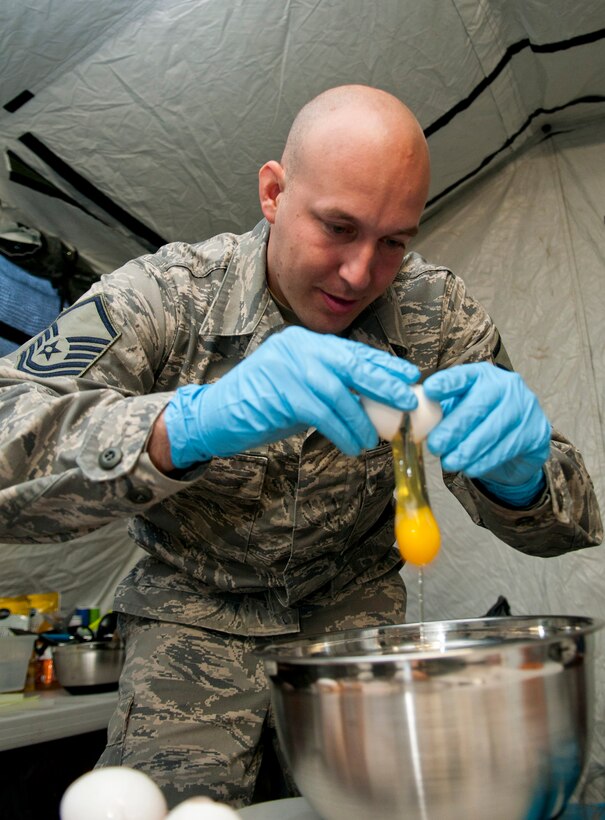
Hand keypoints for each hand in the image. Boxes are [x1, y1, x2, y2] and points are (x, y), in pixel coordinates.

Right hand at [164, 326, 419, 466]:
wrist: (214, 417)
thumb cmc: (261, 406)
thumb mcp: (299, 389)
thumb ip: (330, 387)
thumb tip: (373, 401)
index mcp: (305, 342)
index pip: (353, 351)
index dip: (385, 365)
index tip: (410, 377)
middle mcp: (297, 348)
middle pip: (352, 364)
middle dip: (384, 384)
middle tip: (408, 402)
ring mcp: (286, 367)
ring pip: (338, 393)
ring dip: (360, 420)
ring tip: (371, 440)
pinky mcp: (279, 391)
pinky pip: (322, 412)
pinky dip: (342, 431)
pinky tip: (351, 445)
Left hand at [422, 362, 550, 486]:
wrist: (518, 442)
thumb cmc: (479, 422)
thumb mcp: (459, 410)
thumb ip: (440, 411)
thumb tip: (415, 421)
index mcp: (482, 375)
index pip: (463, 375)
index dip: (447, 383)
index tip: (430, 390)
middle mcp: (507, 386)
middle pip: (478, 406)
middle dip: (454, 428)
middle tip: (435, 445)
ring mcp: (525, 407)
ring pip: (493, 430)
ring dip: (468, 449)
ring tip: (450, 462)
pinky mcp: (536, 432)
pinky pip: (507, 448)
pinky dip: (485, 460)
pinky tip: (470, 468)